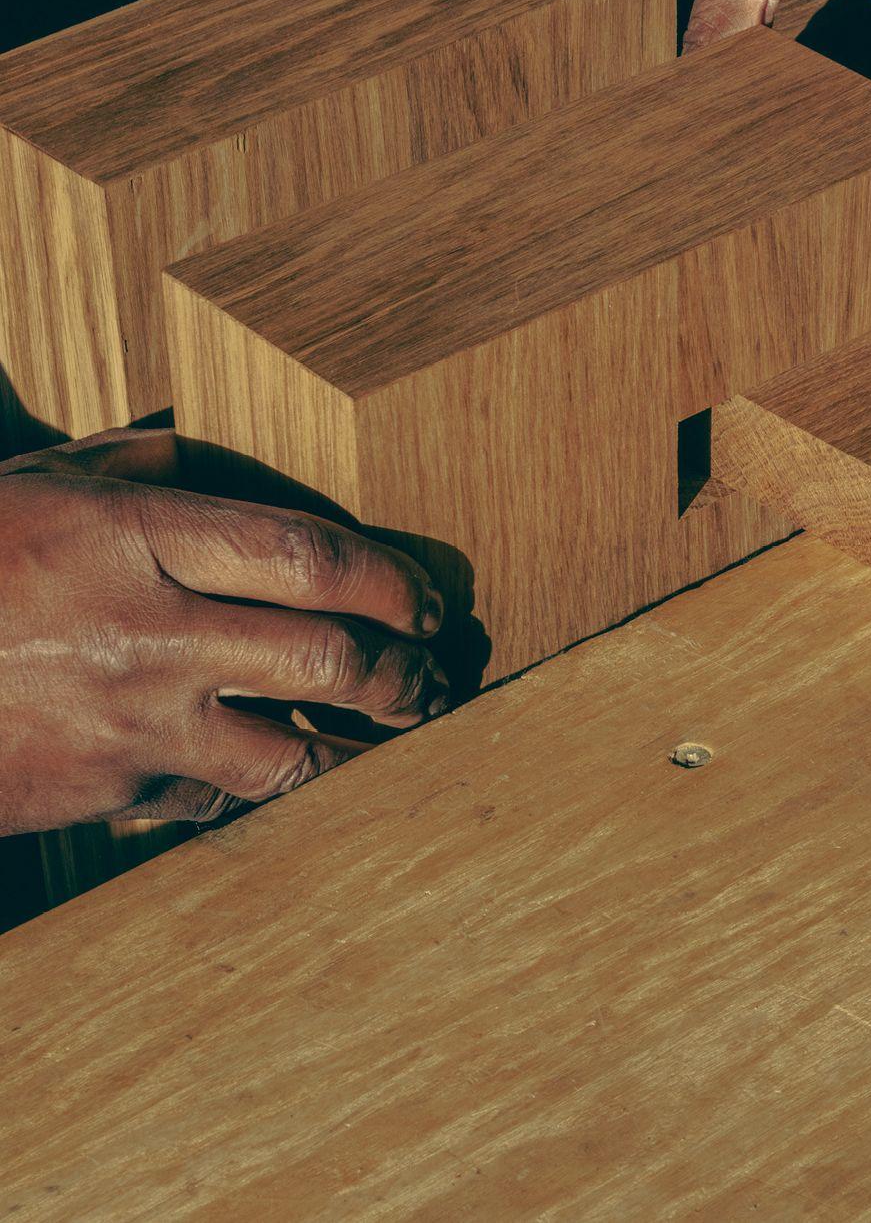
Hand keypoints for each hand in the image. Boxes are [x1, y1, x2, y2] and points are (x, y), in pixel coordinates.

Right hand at [0, 429, 448, 832]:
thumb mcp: (43, 483)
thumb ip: (145, 468)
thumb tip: (230, 471)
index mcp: (130, 540)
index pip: (305, 557)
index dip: (388, 579)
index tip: (425, 597)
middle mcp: (144, 635)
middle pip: (326, 660)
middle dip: (402, 671)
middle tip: (428, 672)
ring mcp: (127, 726)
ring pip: (290, 756)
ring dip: (354, 748)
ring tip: (388, 734)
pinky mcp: (104, 795)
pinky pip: (214, 802)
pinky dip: (253, 787)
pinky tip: (274, 769)